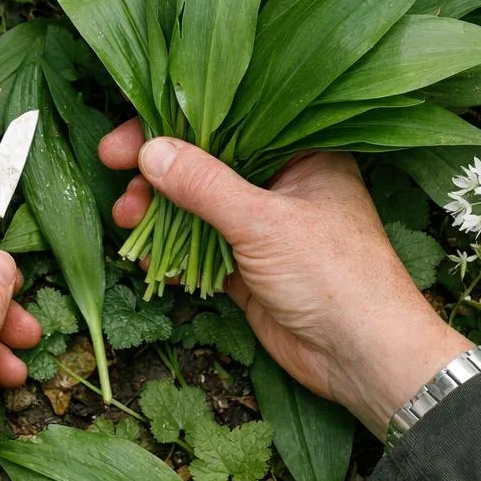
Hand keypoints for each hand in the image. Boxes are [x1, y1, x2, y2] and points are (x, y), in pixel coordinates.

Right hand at [101, 123, 469, 437]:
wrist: (364, 358)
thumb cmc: (334, 275)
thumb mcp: (263, 222)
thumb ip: (204, 185)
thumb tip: (150, 150)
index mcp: (300, 154)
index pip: (229, 122)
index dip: (174, 125)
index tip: (128, 138)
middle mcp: (281, 184)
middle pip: (206, 164)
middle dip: (158, 172)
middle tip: (115, 172)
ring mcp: (263, 228)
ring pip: (198, 208)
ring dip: (158, 212)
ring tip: (125, 219)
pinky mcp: (249, 268)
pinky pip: (200, 249)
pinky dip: (171, 251)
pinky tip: (143, 256)